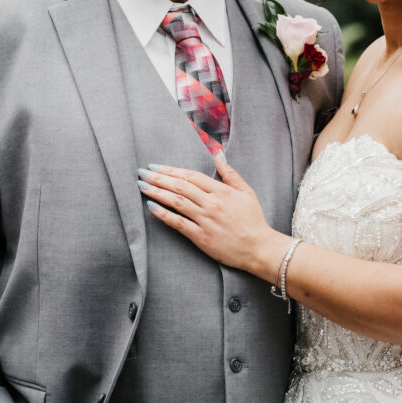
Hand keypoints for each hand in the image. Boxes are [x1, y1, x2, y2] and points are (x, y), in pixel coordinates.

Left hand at [138, 152, 287, 276]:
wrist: (259, 248)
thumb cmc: (253, 220)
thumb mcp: (246, 192)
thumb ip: (230, 173)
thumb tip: (218, 154)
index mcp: (221, 191)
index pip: (191, 176)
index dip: (171, 170)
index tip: (156, 166)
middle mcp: (211, 203)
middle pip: (180, 186)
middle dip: (158, 178)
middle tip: (142, 172)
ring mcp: (205, 220)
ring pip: (176, 201)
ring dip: (157, 192)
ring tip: (142, 186)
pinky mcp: (201, 237)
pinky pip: (178, 223)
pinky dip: (163, 214)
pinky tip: (151, 207)